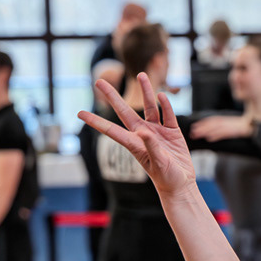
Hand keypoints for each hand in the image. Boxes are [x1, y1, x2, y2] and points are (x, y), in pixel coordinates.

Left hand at [78, 76, 195, 197]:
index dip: (95, 121)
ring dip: (146, 92)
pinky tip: (162, 95)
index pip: (111, 130)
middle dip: (112, 96)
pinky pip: (168, 115)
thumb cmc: (167, 178)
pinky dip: (166, 105)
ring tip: (141, 75)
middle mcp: (143, 134)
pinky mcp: (172, 133)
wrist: (181, 185)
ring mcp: (157, 132)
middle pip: (125, 111)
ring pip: (149, 107)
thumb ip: (151, 147)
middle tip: (99, 82)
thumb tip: (143, 132)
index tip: (79, 113)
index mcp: (134, 144)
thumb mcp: (159, 164)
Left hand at [190, 114, 250, 141]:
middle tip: (192, 132)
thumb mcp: (235, 124)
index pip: (213, 120)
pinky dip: (216, 136)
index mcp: (227, 120)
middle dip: (201, 127)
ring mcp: (231, 126)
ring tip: (196, 135)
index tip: (194, 126)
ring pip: (216, 128)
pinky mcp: (235, 131)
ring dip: (205, 131)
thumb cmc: (246, 126)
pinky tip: (209, 139)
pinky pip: (224, 133)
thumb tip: (216, 133)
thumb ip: (226, 126)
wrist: (257, 125)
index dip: (203, 123)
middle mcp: (227, 122)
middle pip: (212, 124)